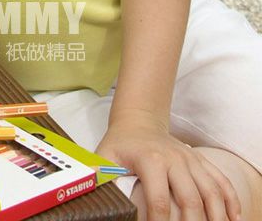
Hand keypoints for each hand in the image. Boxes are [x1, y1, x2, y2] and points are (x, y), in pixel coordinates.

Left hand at [98, 110, 240, 220]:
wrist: (138, 121)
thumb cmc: (120, 144)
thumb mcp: (105, 157)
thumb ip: (102, 177)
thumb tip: (97, 198)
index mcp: (151, 160)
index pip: (159, 201)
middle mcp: (175, 159)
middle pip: (191, 200)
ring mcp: (191, 160)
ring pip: (211, 191)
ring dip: (216, 216)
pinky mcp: (200, 161)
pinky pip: (221, 181)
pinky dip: (231, 200)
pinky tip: (234, 218)